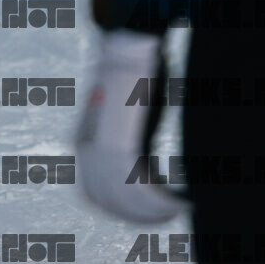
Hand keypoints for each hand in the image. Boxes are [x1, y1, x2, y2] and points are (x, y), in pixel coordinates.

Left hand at [73, 29, 185, 223]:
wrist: (128, 47)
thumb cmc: (135, 77)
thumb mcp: (128, 117)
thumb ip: (132, 143)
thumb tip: (149, 170)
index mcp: (84, 143)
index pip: (93, 192)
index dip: (121, 208)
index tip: (147, 212)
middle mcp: (86, 148)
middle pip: (105, 200)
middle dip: (138, 215)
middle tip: (167, 215)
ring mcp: (99, 148)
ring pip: (123, 200)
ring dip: (153, 212)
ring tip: (177, 209)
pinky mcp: (118, 144)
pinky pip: (138, 189)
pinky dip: (160, 201)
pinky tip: (180, 199)